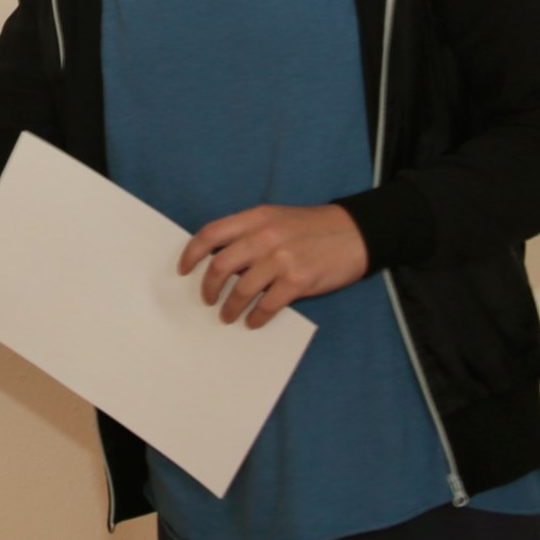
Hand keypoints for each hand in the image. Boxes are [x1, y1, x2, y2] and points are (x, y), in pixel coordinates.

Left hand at [178, 203, 368, 328]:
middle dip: (208, 286)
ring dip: (230, 307)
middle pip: (220, 265)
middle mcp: (264, 236)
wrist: (355, 232)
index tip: (184, 269)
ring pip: (241, 289)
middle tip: (207, 299)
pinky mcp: (298, 280)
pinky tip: (253, 321)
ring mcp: (282, 258)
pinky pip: (267, 305)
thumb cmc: (311, 227)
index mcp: (255, 218)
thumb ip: (248, 233)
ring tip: (227, 316)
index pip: (210, 233)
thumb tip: (219, 259)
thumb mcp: (275, 218)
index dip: (191, 253)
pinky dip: (256, 317)